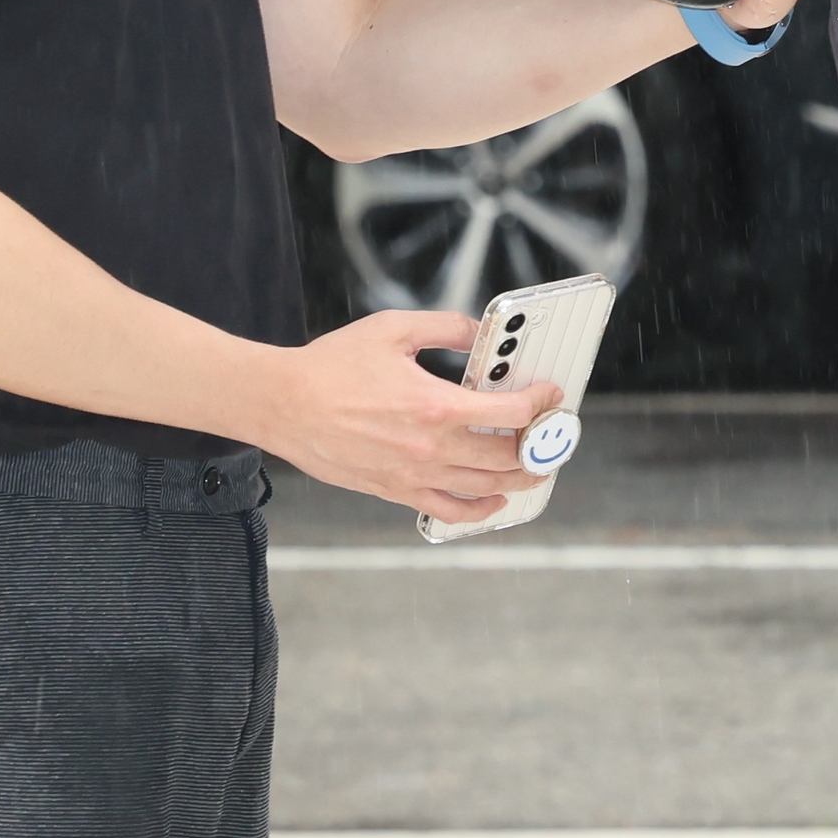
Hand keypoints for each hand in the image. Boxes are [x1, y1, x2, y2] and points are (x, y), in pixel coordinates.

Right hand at [250, 310, 559, 522]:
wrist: (283, 404)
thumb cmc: (331, 366)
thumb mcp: (394, 329)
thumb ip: (446, 327)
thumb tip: (478, 332)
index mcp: (436, 405)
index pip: (510, 414)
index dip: (540, 404)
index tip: (550, 395)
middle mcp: (430, 447)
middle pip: (505, 457)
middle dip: (539, 446)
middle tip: (554, 435)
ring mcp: (413, 475)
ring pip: (484, 488)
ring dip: (519, 480)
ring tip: (538, 469)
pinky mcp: (394, 491)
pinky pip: (447, 510)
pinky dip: (478, 511)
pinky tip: (493, 502)